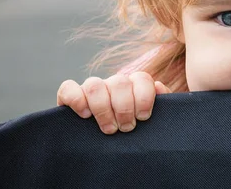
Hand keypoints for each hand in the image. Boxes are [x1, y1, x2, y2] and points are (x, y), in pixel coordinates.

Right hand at [56, 72, 171, 134]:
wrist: (111, 152)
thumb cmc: (136, 135)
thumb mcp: (153, 122)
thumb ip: (162, 104)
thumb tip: (159, 87)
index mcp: (134, 86)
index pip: (141, 78)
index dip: (143, 97)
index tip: (143, 117)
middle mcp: (112, 84)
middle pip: (119, 82)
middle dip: (124, 108)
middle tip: (126, 128)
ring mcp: (91, 89)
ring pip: (94, 84)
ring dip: (103, 109)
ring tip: (109, 129)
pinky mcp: (69, 97)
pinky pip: (68, 88)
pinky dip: (76, 99)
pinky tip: (85, 115)